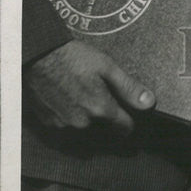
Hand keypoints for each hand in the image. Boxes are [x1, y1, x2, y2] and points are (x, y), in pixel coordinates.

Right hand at [23, 41, 154, 133]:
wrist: (40, 56)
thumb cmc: (75, 58)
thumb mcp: (107, 67)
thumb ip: (129, 88)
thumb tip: (149, 103)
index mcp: (100, 109)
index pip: (125, 129)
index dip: (130, 122)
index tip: (130, 115)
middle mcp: (82, 124)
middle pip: (105, 133)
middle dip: (109, 122)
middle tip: (105, 101)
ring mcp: (64, 127)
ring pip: (86, 134)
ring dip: (90, 124)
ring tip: (87, 101)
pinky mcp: (49, 125)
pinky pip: (67, 131)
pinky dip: (72, 122)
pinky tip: (71, 103)